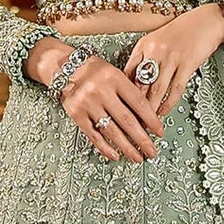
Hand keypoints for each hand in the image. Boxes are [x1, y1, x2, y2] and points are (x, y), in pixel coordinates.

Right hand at [25, 37, 166, 162]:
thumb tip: (146, 118)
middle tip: (152, 152)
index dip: (151, 120)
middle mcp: (101, 90)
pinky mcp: (76, 114)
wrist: (63, 66)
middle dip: (142, 139)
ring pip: (112, 131)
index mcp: (114, 78)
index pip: (138, 103)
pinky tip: (116, 155)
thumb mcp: (114, 73)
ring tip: (137, 157)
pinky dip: (105, 147)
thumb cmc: (93, 70)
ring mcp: (87, 103)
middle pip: (127, 121)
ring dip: (127, 147)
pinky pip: (93, 135)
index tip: (160, 132)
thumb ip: (128, 91)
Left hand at [122, 4, 223, 118]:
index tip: (119, 108)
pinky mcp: (187, 63)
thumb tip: (133, 85)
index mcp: (143, 45)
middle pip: (140, 84)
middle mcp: (154, 51)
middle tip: (130, 122)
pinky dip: (168, 103)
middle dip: (134, 107)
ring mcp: (171, 57)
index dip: (122, 93)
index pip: (127, 72)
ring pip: (157, 90)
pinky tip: (164, 112)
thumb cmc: (181, 32)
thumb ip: (145, 60)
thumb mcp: (157, 41)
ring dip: (151, 110)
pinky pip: (175, 89)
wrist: (206, 21)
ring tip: (146, 124)